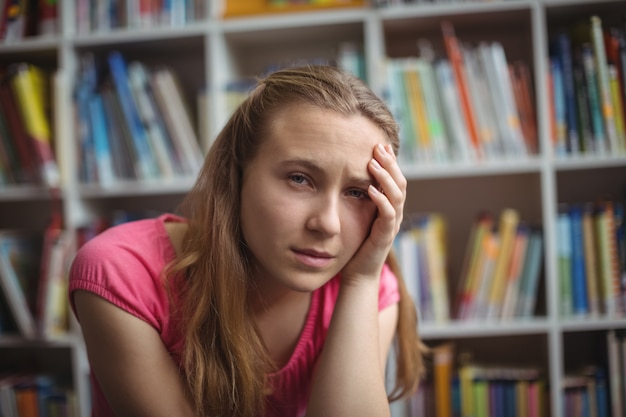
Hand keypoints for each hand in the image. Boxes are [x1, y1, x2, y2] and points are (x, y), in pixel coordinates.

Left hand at [342, 143, 406, 282]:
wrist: (358, 273)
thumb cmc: (356, 244)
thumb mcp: (358, 214)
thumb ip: (359, 197)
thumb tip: (347, 175)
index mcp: (390, 207)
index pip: (395, 179)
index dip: (391, 162)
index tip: (381, 144)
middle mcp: (395, 214)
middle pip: (400, 183)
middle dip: (390, 163)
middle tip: (379, 146)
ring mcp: (392, 225)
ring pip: (397, 196)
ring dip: (385, 178)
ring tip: (373, 162)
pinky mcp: (385, 236)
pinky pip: (387, 215)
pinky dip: (381, 200)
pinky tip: (371, 189)